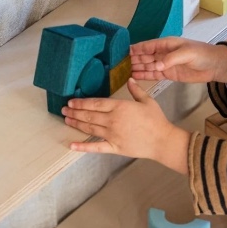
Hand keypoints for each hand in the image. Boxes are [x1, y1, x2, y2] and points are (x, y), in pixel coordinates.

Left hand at [62, 78, 189, 174]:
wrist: (162, 141)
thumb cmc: (157, 120)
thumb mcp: (147, 101)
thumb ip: (136, 90)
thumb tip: (130, 79)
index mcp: (119, 107)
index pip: (95, 103)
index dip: (81, 103)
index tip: (71, 102)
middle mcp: (112, 120)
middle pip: (89, 116)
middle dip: (75, 112)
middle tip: (64, 110)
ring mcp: (112, 135)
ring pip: (90, 129)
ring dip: (76, 124)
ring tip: (66, 120)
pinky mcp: (114, 147)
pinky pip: (96, 147)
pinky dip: (83, 147)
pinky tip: (72, 145)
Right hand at [130, 37, 226, 83]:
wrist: (214, 66)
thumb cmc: (202, 54)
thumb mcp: (187, 53)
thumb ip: (171, 59)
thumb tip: (156, 66)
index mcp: (167, 44)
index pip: (148, 46)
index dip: (137, 48)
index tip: (125, 52)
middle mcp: (164, 53)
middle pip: (145, 56)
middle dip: (134, 59)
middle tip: (121, 65)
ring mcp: (166, 64)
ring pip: (148, 66)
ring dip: (138, 68)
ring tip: (125, 72)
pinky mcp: (169, 74)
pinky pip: (154, 75)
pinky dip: (145, 76)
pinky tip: (136, 77)